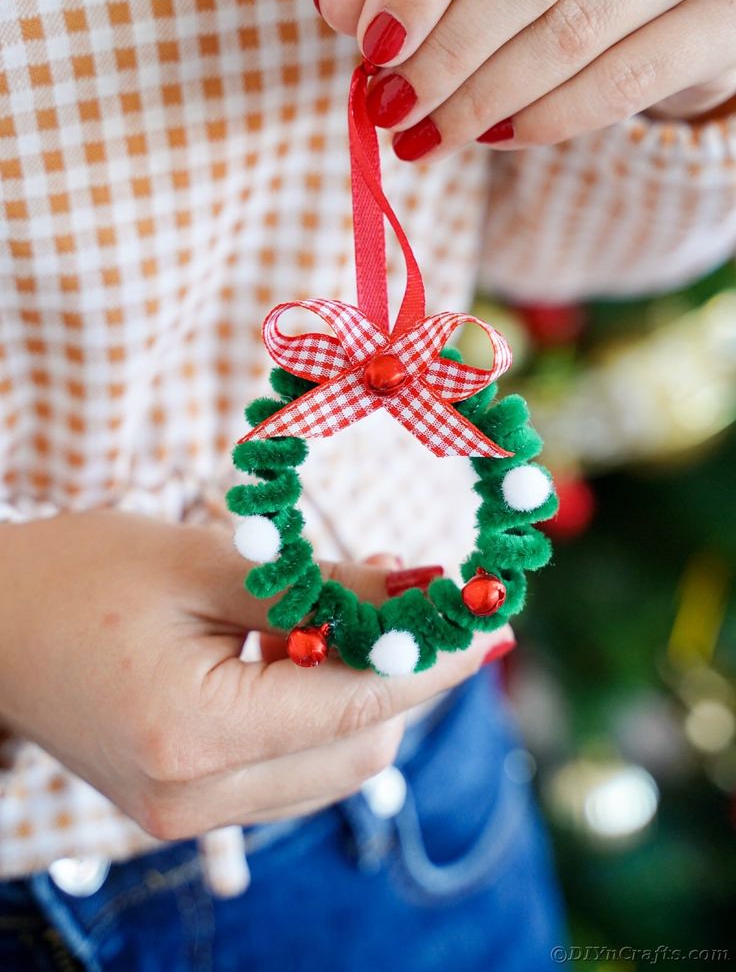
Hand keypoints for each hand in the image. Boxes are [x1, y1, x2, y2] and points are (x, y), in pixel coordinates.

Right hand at [0, 511, 504, 839]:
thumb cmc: (80, 575)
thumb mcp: (200, 561)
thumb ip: (316, 585)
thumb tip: (420, 587)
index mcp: (192, 733)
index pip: (359, 704)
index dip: (438, 662)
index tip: (494, 621)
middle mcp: (194, 798)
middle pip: (359, 749)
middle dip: (410, 678)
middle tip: (432, 606)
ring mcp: (186, 816)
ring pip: (335, 770)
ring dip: (368, 698)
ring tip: (358, 621)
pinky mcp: (184, 809)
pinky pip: (293, 775)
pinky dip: (322, 718)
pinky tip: (306, 657)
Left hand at [316, 0, 735, 157]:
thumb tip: (334, 2)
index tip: (373, 47)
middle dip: (444, 55)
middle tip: (390, 109)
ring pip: (570, 34)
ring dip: (481, 100)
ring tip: (424, 136)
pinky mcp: (724, 17)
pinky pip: (621, 83)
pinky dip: (545, 119)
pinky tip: (492, 136)